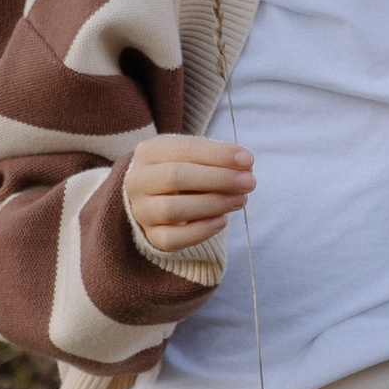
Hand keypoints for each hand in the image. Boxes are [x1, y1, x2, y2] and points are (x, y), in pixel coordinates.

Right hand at [124, 135, 254, 252]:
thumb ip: (217, 159)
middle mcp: (138, 180)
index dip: (218, 155)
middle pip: (176, 177)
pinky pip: (173, 238)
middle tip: (249, 182)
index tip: (247, 160)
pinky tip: (222, 221)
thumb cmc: (181, 170)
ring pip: (173, 209)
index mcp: (148, 152)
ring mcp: (141, 210)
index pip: (184, 149)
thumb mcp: (193, 156)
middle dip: (218, 179)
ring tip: (240, 200)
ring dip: (213, 204)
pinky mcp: (150, 236)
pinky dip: (201, 231)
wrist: (154, 196)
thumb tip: (245, 166)